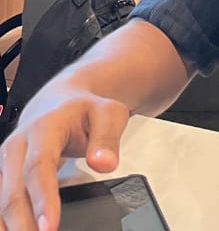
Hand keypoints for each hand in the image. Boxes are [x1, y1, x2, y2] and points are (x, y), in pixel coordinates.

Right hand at [0, 87, 128, 230]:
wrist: (60, 102)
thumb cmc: (83, 110)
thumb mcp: (107, 113)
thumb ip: (107, 138)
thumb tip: (104, 163)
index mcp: (44, 127)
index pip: (39, 167)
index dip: (42, 199)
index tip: (49, 227)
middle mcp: (17, 145)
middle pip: (13, 191)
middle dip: (22, 225)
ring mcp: (5, 162)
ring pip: (0, 202)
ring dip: (10, 227)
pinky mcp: (2, 175)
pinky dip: (5, 223)